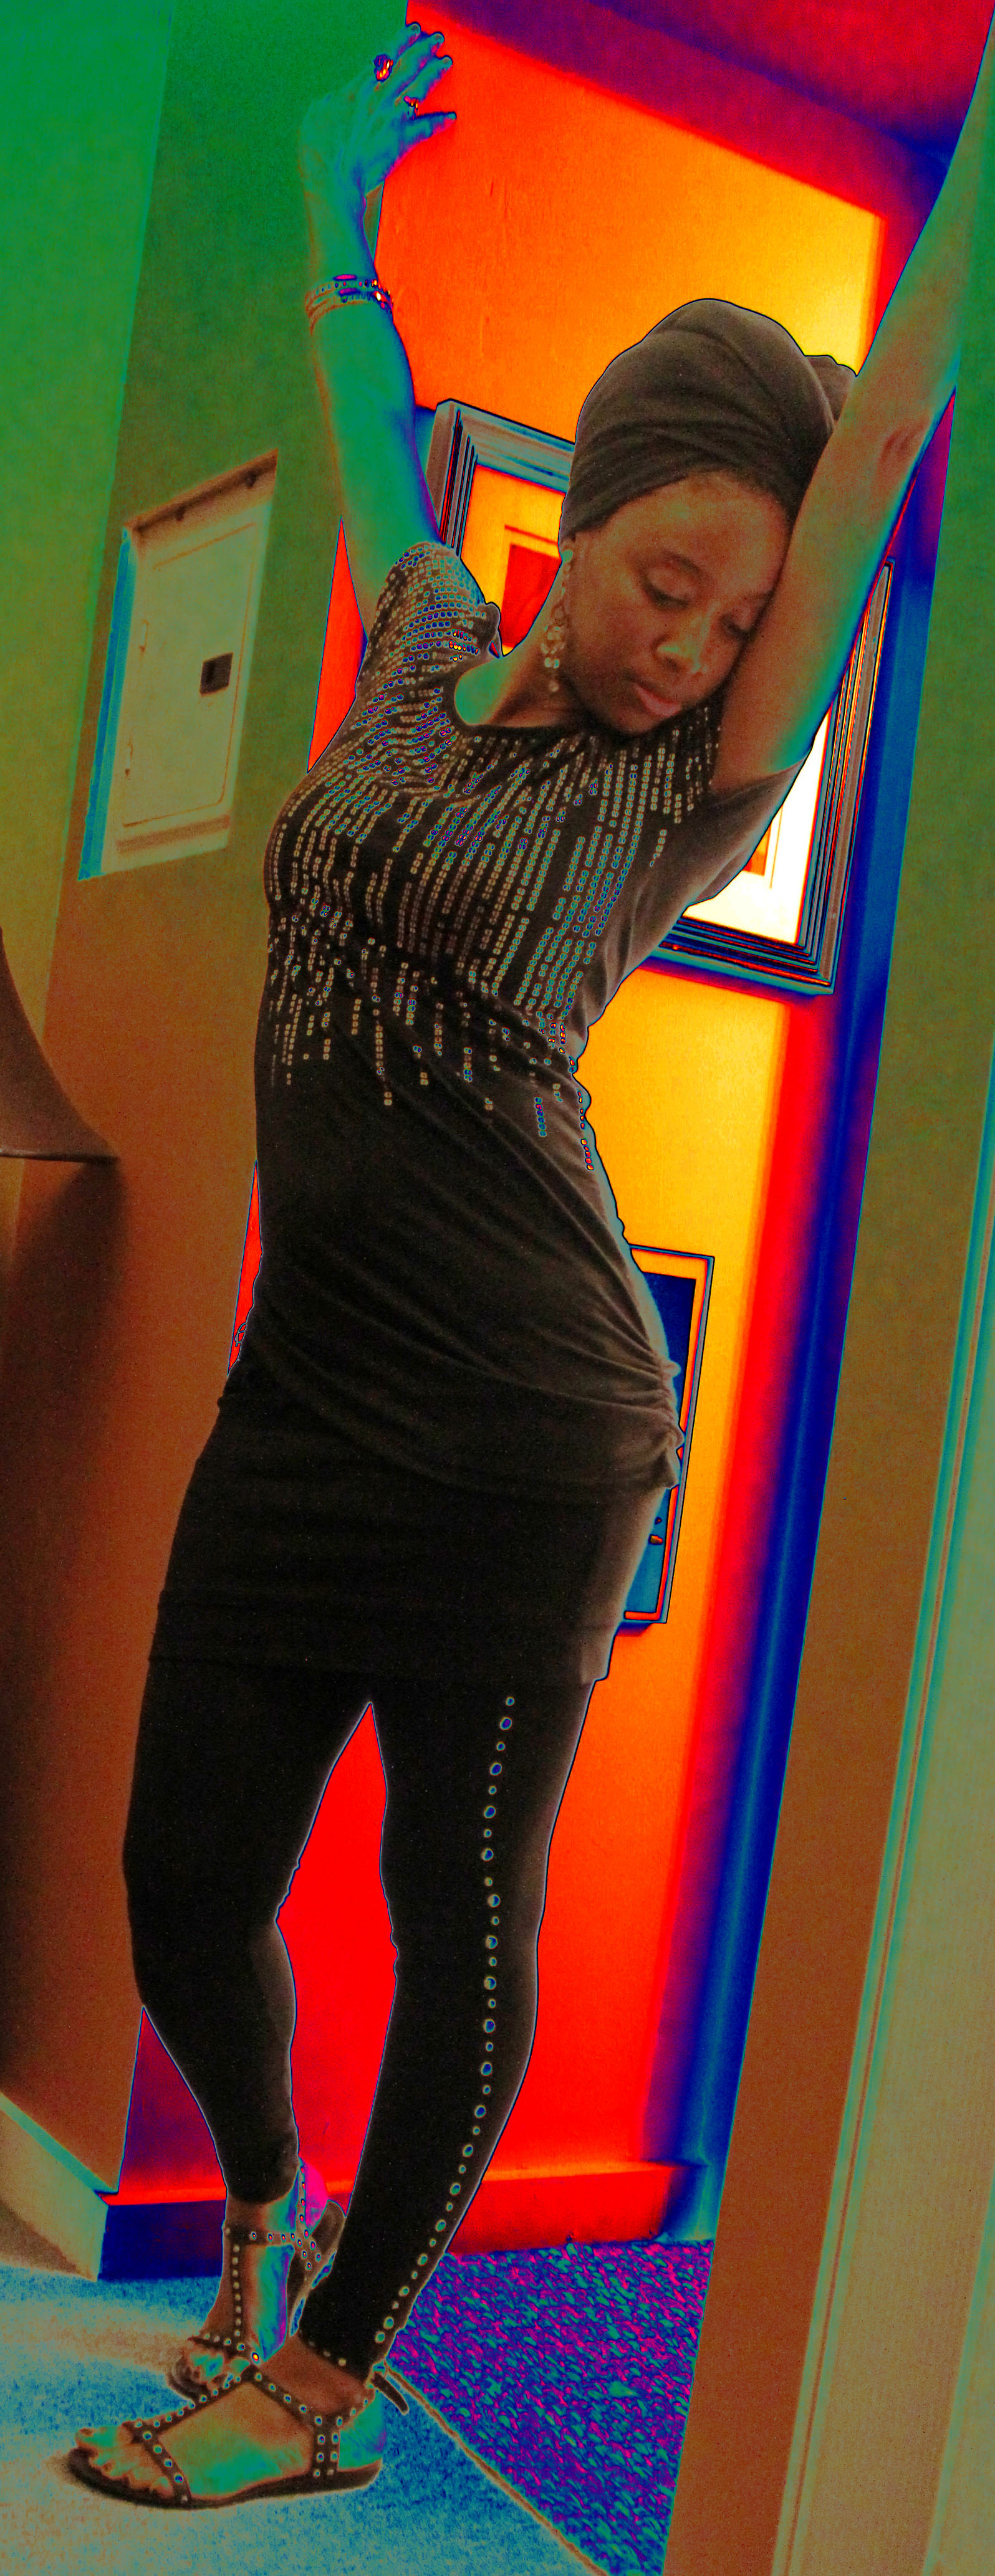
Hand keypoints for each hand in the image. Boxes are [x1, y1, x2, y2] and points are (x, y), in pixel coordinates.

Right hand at [298, 21, 455, 224]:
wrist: (332, 178)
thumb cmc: (319, 150)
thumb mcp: (318, 113)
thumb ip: (334, 99)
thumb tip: (341, 94)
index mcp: (357, 89)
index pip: (385, 59)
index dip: (401, 42)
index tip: (414, 31)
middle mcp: (378, 99)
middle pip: (407, 68)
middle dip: (424, 50)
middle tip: (437, 39)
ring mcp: (391, 119)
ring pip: (418, 90)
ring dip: (434, 74)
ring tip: (446, 62)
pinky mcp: (400, 141)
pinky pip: (424, 129)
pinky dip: (439, 122)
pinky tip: (451, 116)